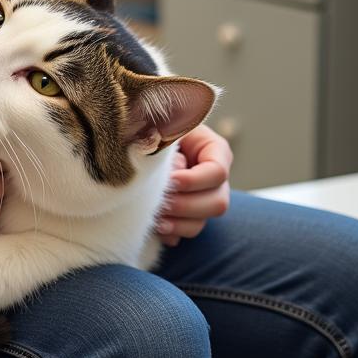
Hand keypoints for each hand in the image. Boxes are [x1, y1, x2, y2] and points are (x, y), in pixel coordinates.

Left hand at [156, 124, 232, 246]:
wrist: (140, 140)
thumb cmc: (152, 125)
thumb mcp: (163, 126)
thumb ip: (168, 142)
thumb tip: (170, 171)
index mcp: (214, 150)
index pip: (218, 171)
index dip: (195, 180)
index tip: (172, 180)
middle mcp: (214, 178)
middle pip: (217, 202)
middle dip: (186, 205)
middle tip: (161, 201)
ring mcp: (204, 198)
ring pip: (202, 221)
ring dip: (178, 223)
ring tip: (155, 218)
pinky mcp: (188, 214)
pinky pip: (186, 232)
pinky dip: (171, 232)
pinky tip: (155, 225)